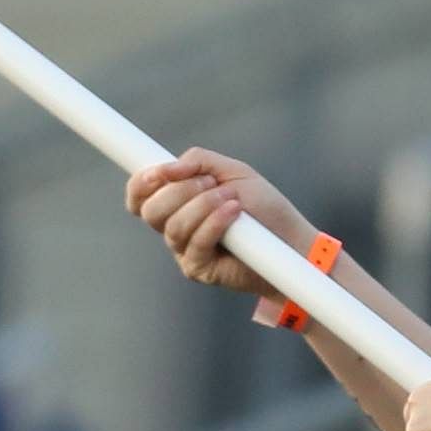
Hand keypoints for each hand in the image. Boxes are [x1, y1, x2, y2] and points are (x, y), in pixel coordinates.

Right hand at [127, 150, 309, 296]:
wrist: (290, 239)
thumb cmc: (262, 207)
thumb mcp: (232, 171)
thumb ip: (199, 161)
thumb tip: (169, 167)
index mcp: (176, 202)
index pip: (140, 197)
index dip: (140, 184)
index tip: (159, 173)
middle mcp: (174, 228)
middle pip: (151, 211)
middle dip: (179, 191)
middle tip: (211, 183)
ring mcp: (184, 250)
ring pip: (174, 227)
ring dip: (202, 205)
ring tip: (231, 198)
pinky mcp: (198, 268)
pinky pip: (195, 244)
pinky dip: (214, 223)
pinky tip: (234, 213)